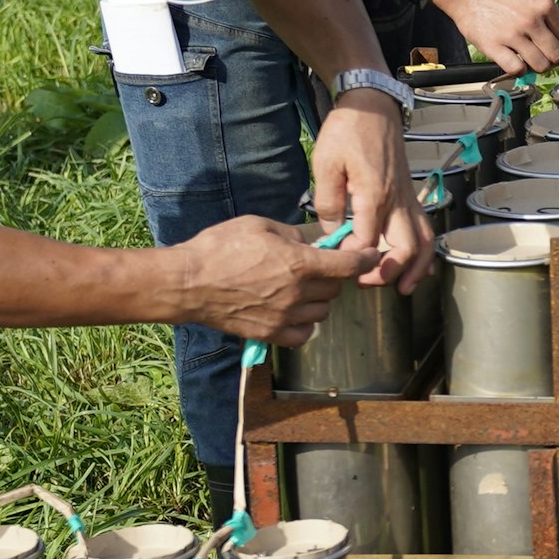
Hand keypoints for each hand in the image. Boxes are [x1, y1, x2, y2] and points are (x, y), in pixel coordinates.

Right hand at [166, 215, 366, 342]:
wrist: (187, 283)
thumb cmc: (219, 247)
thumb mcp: (259, 225)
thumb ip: (292, 234)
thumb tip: (309, 243)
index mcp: (300, 264)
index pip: (349, 265)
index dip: (365, 259)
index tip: (371, 256)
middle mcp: (297, 293)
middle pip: (335, 289)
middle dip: (332, 277)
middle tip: (317, 268)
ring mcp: (284, 316)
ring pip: (323, 312)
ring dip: (319, 300)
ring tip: (300, 289)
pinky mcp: (270, 334)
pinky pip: (304, 334)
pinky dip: (305, 324)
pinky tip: (293, 312)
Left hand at [314, 90, 435, 288]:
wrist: (371, 105)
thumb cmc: (347, 132)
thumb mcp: (326, 164)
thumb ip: (329, 202)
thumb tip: (334, 233)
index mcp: (374, 196)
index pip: (367, 242)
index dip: (353, 260)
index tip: (336, 265)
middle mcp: (397, 201)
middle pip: (404, 248)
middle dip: (388, 272)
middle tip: (367, 283)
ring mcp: (408, 198)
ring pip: (424, 241)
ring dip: (417, 268)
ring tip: (403, 288)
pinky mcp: (410, 194)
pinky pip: (425, 228)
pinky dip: (425, 251)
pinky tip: (417, 264)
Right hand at [430, 0, 558, 74]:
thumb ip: (543, 10)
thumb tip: (556, 32)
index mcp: (543, 4)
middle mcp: (531, 20)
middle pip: (556, 54)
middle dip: (554, 59)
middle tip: (546, 58)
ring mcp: (512, 34)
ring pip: (540, 65)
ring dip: (537, 66)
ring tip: (530, 60)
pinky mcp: (493, 46)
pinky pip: (516, 69)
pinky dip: (518, 70)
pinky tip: (515, 63)